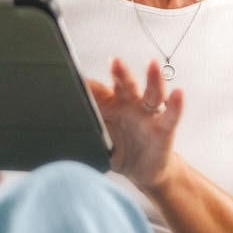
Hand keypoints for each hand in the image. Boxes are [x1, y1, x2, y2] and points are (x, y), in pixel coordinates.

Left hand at [86, 58, 184, 189]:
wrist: (143, 171)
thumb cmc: (120, 150)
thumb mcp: (97, 140)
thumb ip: (83, 130)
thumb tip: (54, 128)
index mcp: (110, 105)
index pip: (98, 90)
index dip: (88, 85)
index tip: (74, 76)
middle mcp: (130, 105)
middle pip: (126, 84)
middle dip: (121, 72)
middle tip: (114, 61)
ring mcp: (148, 115)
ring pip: (151, 93)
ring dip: (152, 78)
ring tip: (152, 64)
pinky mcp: (163, 129)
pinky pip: (170, 115)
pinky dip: (175, 105)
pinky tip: (178, 93)